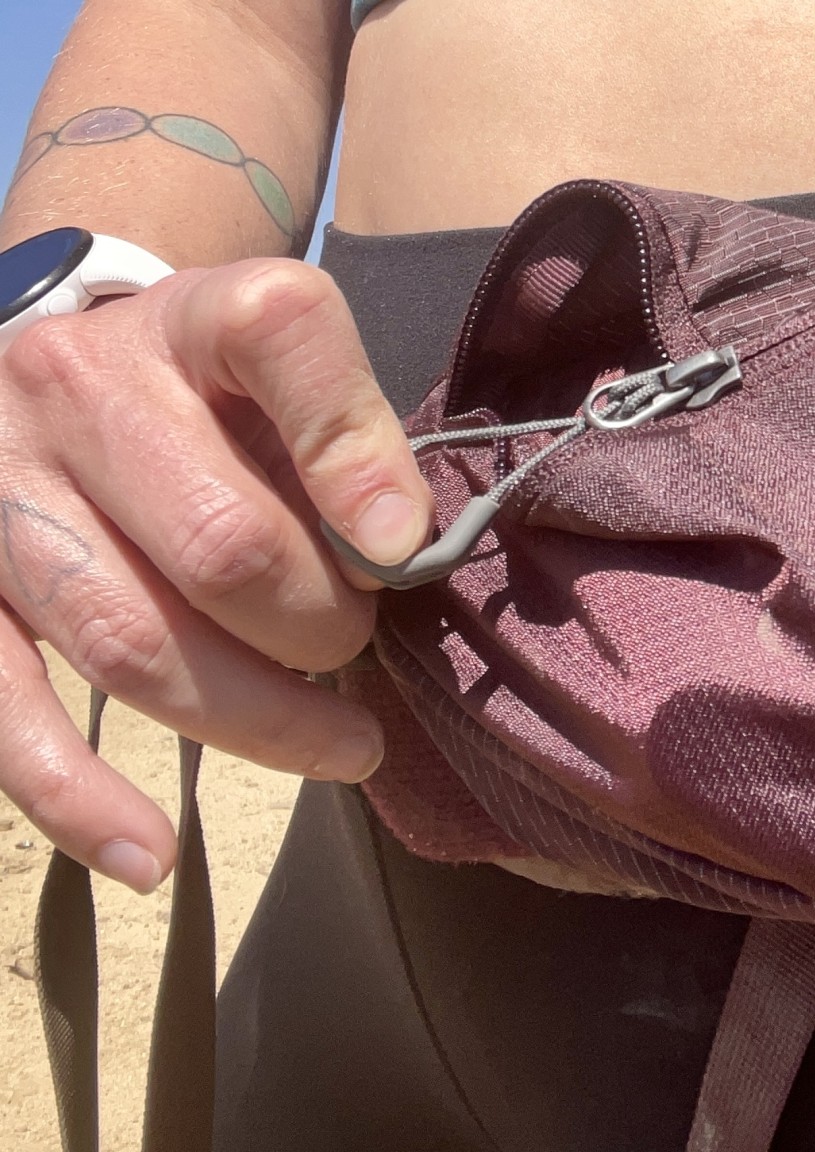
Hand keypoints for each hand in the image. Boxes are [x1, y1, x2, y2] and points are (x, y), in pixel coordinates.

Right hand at [0, 259, 430, 892]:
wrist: (50, 355)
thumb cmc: (208, 390)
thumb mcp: (289, 374)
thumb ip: (351, 440)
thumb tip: (400, 548)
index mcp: (189, 317)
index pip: (280, 337)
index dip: (355, 452)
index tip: (404, 547)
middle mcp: (76, 386)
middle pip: (222, 541)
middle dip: (322, 626)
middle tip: (360, 649)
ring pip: (130, 641)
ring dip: (255, 719)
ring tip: (343, 746)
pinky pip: (4, 708)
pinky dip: (78, 798)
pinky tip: (153, 854)